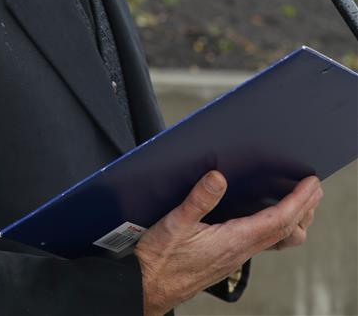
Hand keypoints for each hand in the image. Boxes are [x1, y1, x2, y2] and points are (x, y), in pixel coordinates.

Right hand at [134, 170, 322, 315]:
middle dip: (304, 209)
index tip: (311, 185)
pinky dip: (276, 227)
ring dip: (293, 220)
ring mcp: (235, 256)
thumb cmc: (159, 259)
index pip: (277, 220)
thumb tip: (218, 177)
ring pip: (277, 240)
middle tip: (314, 188)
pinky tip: (268, 217)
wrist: (148, 287)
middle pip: (286, 232)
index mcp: (232, 241)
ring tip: (299, 201)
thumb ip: (198, 200)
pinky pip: (263, 242)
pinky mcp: (228, 257)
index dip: (298, 201)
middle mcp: (240, 251)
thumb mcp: (174, 223)